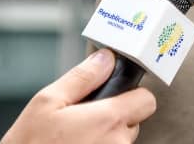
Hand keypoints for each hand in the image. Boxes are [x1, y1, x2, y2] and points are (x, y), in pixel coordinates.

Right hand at [1, 49, 156, 143]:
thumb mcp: (47, 103)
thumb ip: (82, 77)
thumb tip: (105, 58)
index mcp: (108, 120)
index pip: (146, 100)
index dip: (132, 95)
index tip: (116, 97)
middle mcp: (118, 143)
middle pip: (135, 121)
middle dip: (116, 118)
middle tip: (85, 122)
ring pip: (123, 141)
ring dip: (107, 137)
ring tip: (76, 139)